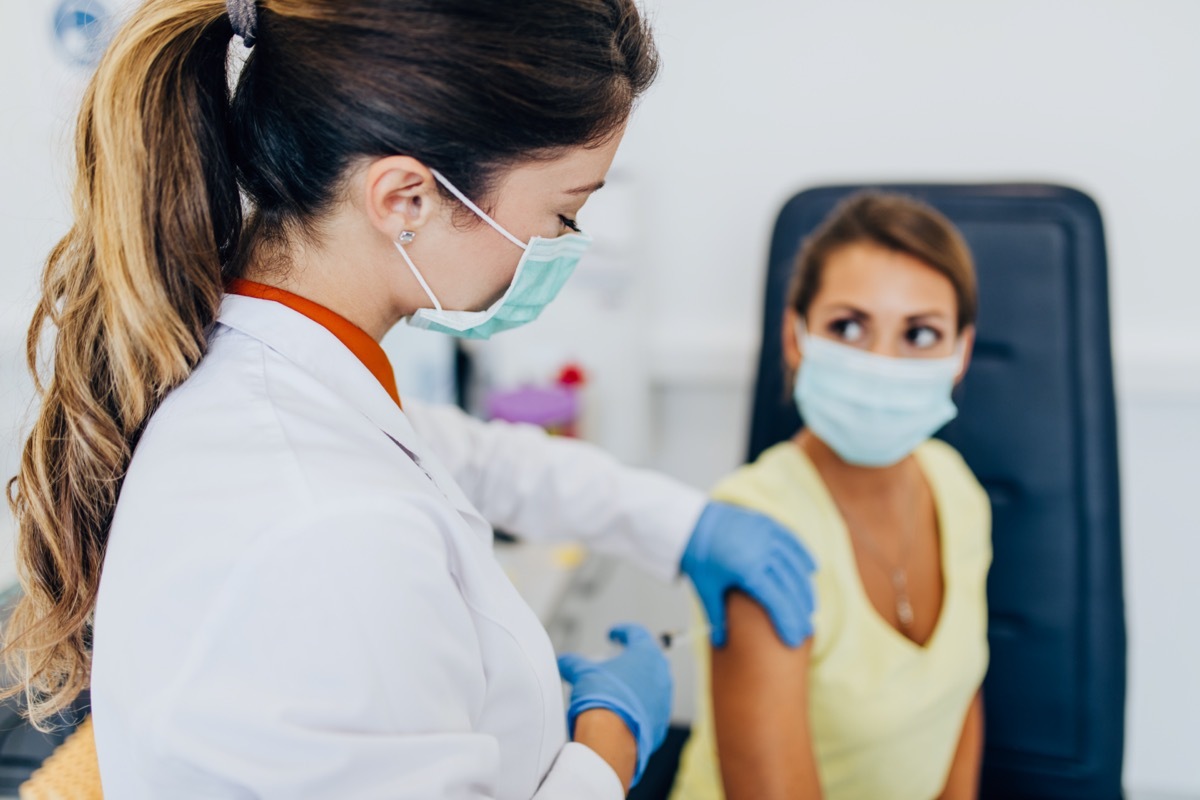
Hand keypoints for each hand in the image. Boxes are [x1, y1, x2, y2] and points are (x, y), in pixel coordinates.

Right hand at [557, 624, 672, 786]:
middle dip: (632, 659)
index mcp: (646, 654)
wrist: (612, 737)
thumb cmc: (602, 698)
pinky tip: (623, 711)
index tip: (613, 634)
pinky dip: (639, 706)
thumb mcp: (583, 673)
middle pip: (648, 659)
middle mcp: (660, 674)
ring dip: (637, 684)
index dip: (623, 632)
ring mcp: (664, 699)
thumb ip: (573, 663)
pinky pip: (651, 708)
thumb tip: (563, 661)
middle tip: (616, 662)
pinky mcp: (660, 721)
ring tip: (617, 689)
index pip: (637, 634)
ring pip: (652, 685)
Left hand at [680, 501, 816, 647]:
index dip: (789, 622)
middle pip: (790, 586)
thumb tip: (720, 644)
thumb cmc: (697, 556)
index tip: (795, 640)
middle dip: (801, 611)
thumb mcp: (706, 588)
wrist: (689, 522)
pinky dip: (803, 556)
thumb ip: (716, 617)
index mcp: (746, 569)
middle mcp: (761, 551)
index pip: (776, 601)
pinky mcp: (767, 523)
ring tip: (809, 607)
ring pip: (795, 564)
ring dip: (805, 587)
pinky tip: (811, 570)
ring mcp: (766, 535)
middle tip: (807, 630)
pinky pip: (792, 541)